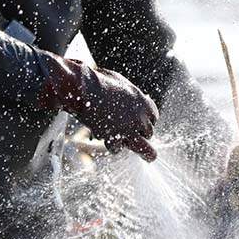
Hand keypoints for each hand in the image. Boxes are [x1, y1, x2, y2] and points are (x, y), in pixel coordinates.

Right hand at [37, 54, 157, 161]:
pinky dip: (112, 145)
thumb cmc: (99, 81)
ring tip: (150, 158)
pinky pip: (117, 148)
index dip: (147, 120)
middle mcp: (140, 117)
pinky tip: (108, 140)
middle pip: (149, 132)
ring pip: (144, 148)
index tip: (142, 122)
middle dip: (141, 133)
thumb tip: (133, 96)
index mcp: (143, 102)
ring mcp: (128, 130)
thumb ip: (129, 94)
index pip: (153, 116)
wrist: (84, 89)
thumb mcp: (120, 83)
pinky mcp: (114, 138)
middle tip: (138, 136)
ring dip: (146, 153)